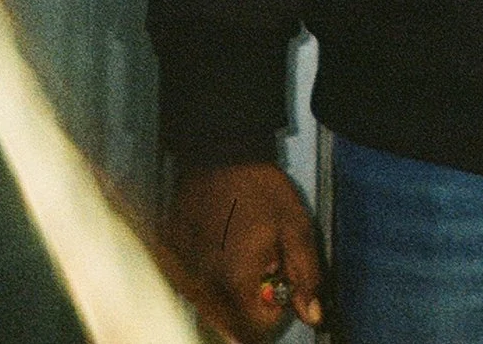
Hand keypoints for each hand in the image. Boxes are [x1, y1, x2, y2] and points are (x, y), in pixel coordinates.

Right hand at [166, 161, 322, 340]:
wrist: (219, 155)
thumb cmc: (261, 190)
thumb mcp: (297, 229)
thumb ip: (305, 276)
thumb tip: (313, 316)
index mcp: (235, 280)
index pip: (253, 329)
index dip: (275, 314)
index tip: (282, 287)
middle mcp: (201, 284)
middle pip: (228, 324)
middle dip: (251, 307)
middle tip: (265, 270)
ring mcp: (181, 272)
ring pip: (208, 308)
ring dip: (230, 296)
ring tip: (244, 255)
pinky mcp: (169, 258)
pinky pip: (191, 286)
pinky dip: (210, 281)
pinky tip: (223, 252)